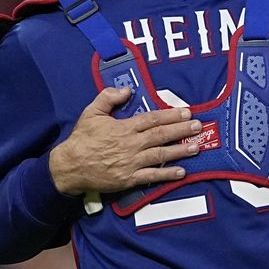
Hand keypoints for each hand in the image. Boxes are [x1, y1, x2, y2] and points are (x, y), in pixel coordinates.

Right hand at [49, 87, 201, 195]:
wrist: (70, 167)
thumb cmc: (82, 139)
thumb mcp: (91, 112)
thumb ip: (108, 97)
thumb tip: (127, 90)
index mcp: (124, 128)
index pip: (152, 119)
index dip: (171, 115)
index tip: (186, 112)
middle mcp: (131, 145)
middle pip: (161, 135)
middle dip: (181, 130)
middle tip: (198, 126)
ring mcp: (131, 163)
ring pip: (160, 155)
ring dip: (180, 151)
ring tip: (196, 147)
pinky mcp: (129, 178)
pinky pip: (152, 176)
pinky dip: (167, 174)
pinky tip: (182, 172)